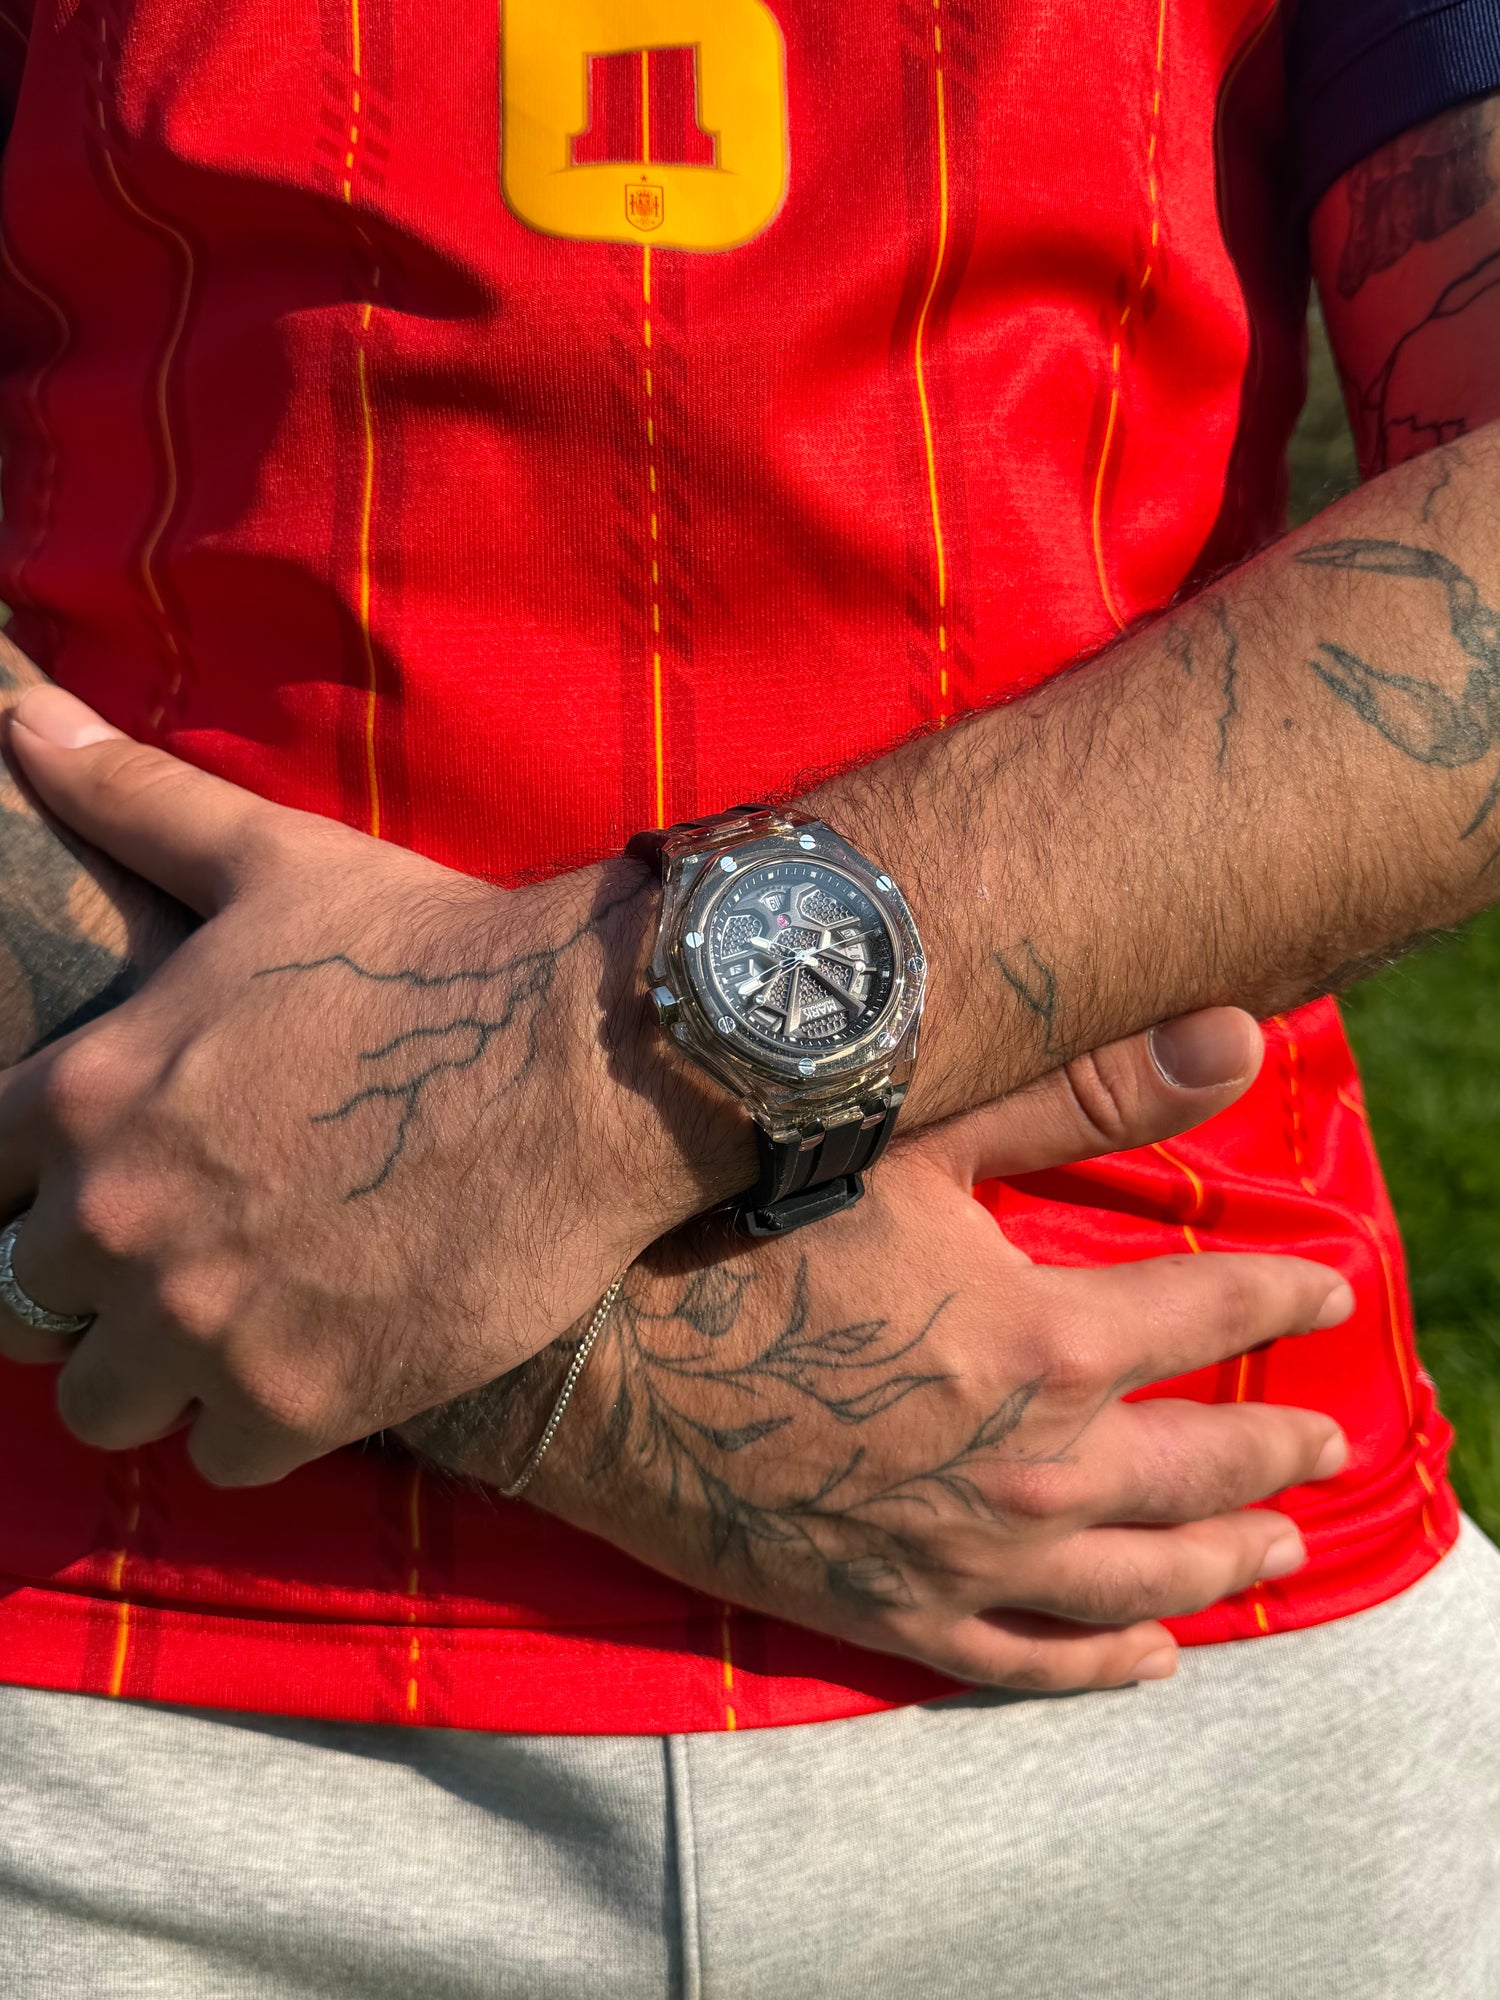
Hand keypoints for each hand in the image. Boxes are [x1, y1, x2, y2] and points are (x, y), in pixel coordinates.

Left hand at [0, 688, 746, 1484]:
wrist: (589, 1058)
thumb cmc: (429, 953)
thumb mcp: (270, 861)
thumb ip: (129, 798)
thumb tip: (16, 713)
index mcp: (88, 1094)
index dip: (26, 1187)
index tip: (104, 1182)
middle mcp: (118, 1222)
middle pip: (21, 1309)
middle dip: (87, 1286)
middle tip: (185, 1253)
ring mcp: (203, 1326)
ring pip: (100, 1403)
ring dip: (155, 1370)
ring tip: (237, 1321)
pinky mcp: (300, 1403)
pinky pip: (215, 1457)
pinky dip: (256, 1421)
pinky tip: (318, 1358)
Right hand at [407, 1011, 1352, 1690]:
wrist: (577, 1354)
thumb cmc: (736, 1218)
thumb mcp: (911, 1131)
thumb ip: (1083, 1089)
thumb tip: (1241, 1034)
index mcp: (1044, 1340)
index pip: (1211, 1312)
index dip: (1280, 1292)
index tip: (1328, 1288)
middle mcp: (1026, 1468)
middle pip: (1198, 1467)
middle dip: (1275, 1447)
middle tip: (1328, 1442)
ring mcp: (957, 1557)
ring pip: (1133, 1581)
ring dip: (1220, 1563)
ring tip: (1279, 1550)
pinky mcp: (882, 1611)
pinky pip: (1021, 1661)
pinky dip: (1099, 1665)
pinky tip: (1150, 1661)